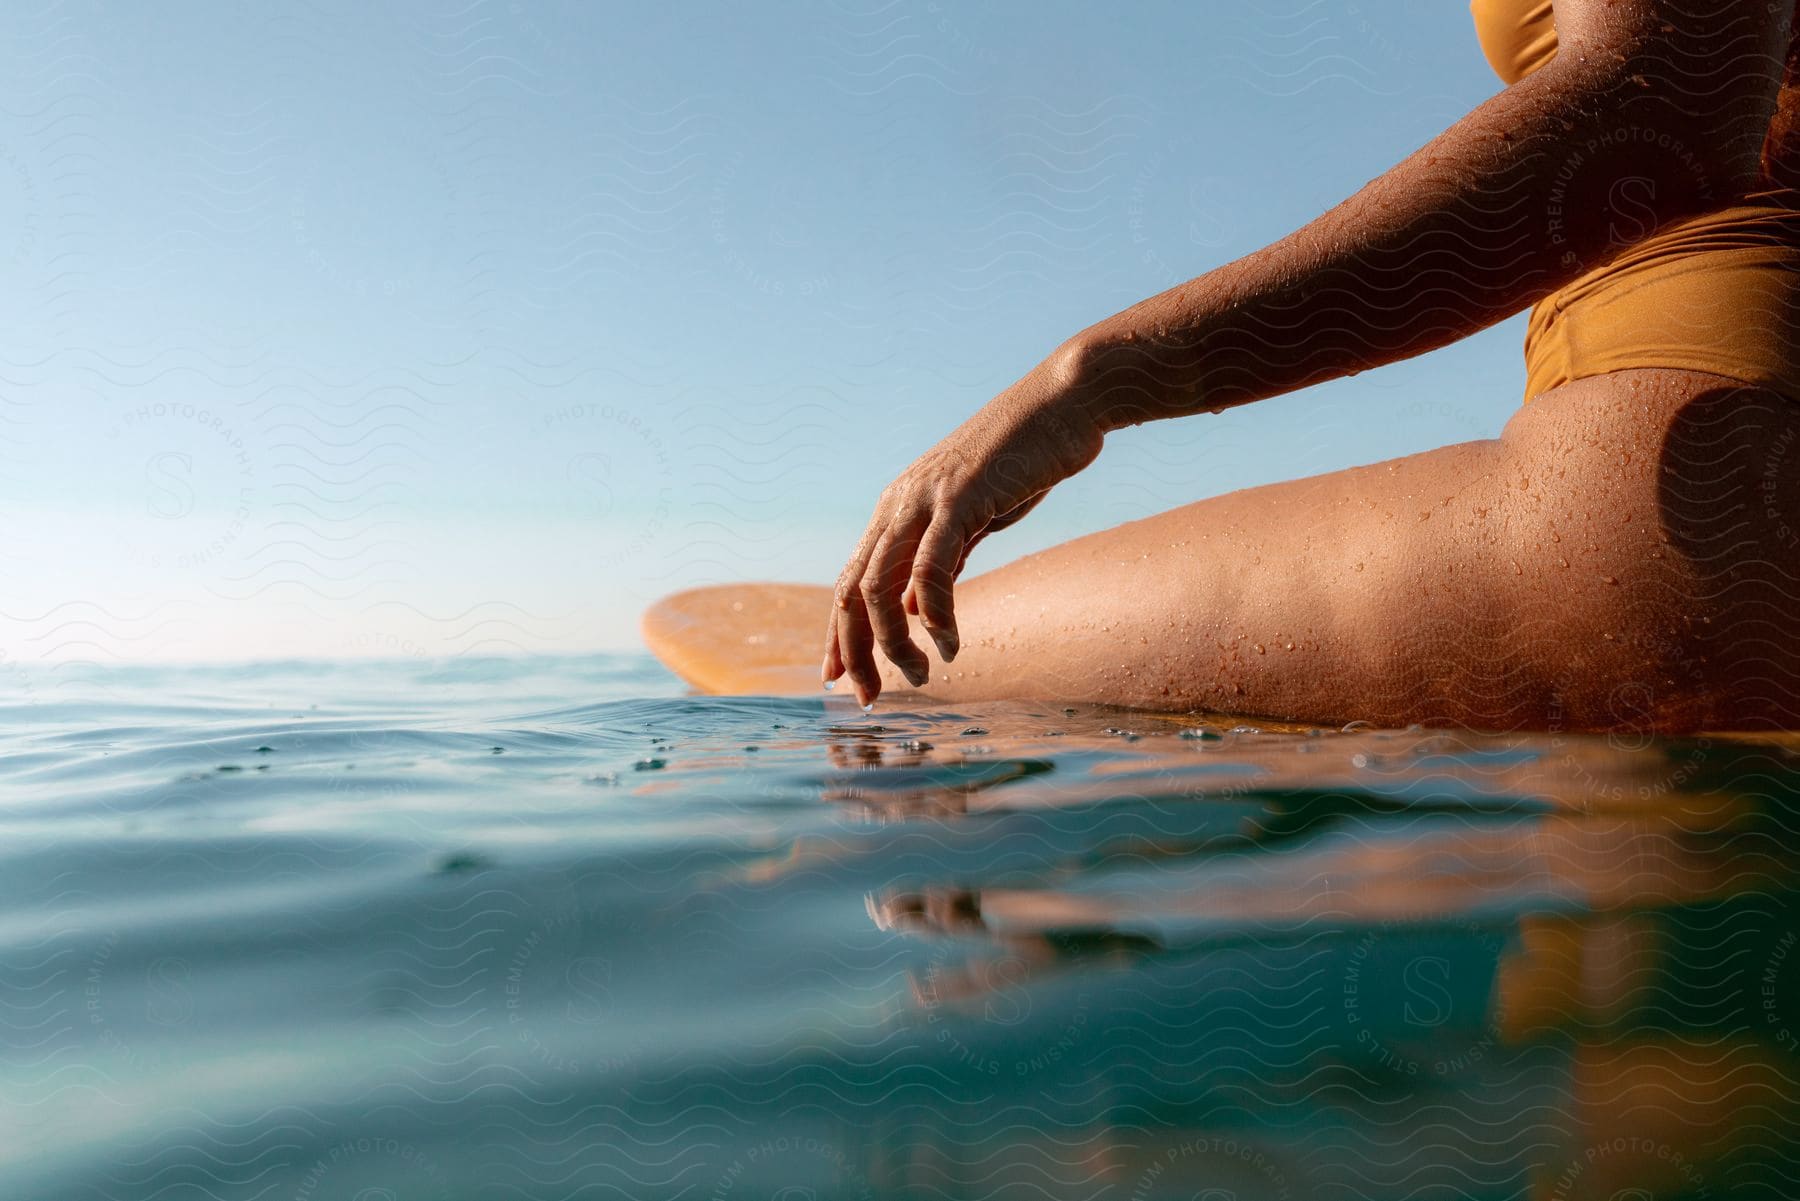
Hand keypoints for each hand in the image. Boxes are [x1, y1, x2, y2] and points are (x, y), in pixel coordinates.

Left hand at [822, 349, 1105, 704]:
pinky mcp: (959, 498)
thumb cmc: (1025, 461)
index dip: (840, 635)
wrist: (1064, 404)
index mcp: (897, 509)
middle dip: (855, 652)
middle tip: (870, 698)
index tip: (841, 680)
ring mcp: (925, 500)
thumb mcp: (972, 520)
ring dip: (894, 643)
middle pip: (852, 591)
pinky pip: (930, 569)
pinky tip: (951, 646)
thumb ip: (938, 561)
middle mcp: (899, 505)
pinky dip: (935, 615)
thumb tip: (912, 610)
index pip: (851, 581)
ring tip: (921, 676)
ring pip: (881, 586)